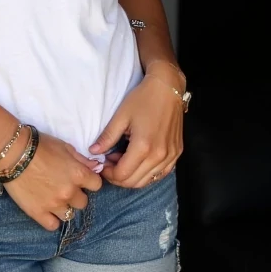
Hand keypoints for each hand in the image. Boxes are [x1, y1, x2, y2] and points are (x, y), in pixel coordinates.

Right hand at [3, 131, 102, 230]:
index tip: (80, 179)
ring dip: (64, 207)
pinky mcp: (38, 213)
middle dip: (75, 195)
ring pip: (69, 215)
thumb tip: (95, 167)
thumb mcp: (64, 147)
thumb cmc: (40, 145)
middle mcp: (69, 192)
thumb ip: (82, 160)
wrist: (13, 152)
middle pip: (83, 202)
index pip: (96, 185)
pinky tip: (46, 210)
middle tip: (63, 187)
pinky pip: (53, 225)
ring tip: (52, 198)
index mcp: (78, 174)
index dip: (89, 182)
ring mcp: (54, 204)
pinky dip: (51, 219)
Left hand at [89, 64, 184, 187]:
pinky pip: (160, 174)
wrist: (168, 89)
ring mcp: (171, 156)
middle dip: (118, 177)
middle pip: (134, 182)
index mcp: (143, 147)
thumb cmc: (143, 99)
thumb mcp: (121, 116)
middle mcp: (159, 156)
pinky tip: (138, 161)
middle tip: (110, 163)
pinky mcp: (177, 154)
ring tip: (122, 160)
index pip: (122, 174)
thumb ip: (107, 137)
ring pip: (147, 181)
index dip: (108, 173)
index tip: (102, 163)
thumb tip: (93, 151)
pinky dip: (147, 173)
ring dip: (132, 176)